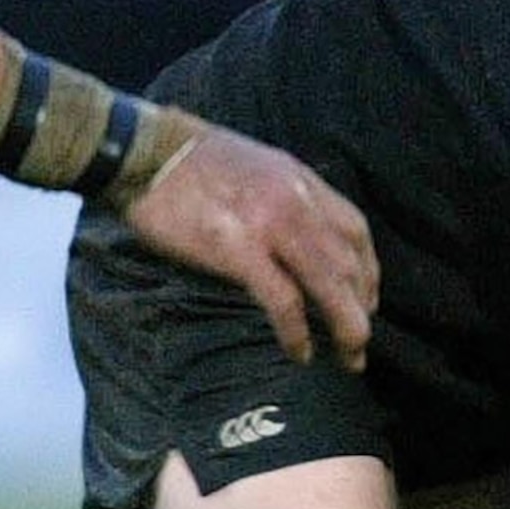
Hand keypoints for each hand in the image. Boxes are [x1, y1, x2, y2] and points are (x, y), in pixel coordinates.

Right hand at [121, 124, 377, 371]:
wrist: (140, 150)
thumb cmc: (187, 162)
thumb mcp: (256, 166)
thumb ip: (285, 196)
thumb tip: (300, 237)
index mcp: (300, 180)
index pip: (355, 230)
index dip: (369, 270)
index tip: (367, 298)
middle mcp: (296, 201)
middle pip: (350, 264)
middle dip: (363, 308)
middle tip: (361, 342)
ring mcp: (270, 226)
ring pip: (330, 285)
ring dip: (347, 327)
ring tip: (349, 357)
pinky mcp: (239, 251)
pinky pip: (283, 300)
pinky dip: (297, 332)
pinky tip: (301, 352)